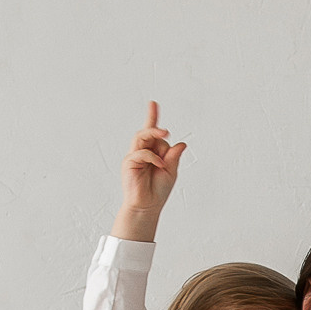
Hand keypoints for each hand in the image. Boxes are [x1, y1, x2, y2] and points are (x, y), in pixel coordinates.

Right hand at [113, 100, 186, 239]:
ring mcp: (134, 156)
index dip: (152, 117)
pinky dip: (152, 157)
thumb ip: (174, 157)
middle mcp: (142, 151)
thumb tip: (181, 143)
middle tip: (166, 131)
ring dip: (153, 135)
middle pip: (147, 132)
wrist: (147, 206)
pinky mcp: (129, 163)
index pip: (152, 132)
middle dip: (156, 129)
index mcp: (153, 152)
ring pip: (141, 137)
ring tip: (164, 135)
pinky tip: (159, 164)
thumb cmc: (158, 191)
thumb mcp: (171, 171)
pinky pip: (141, 153)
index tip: (153, 103)